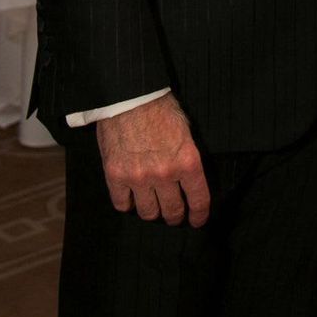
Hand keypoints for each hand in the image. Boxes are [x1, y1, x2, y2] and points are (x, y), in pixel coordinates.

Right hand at [96, 93, 210, 226]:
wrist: (129, 95)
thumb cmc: (160, 107)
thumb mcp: (185, 130)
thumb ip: (186, 157)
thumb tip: (188, 177)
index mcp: (187, 161)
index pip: (199, 200)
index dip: (200, 215)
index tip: (197, 220)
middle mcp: (165, 174)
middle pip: (172, 211)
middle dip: (176, 216)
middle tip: (174, 216)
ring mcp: (139, 177)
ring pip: (148, 213)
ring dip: (152, 212)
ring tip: (153, 207)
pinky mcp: (116, 176)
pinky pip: (122, 204)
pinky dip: (128, 204)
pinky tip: (131, 198)